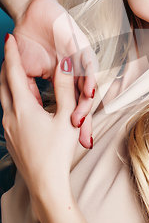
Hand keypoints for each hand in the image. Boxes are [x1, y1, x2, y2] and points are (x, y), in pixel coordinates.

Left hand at [0, 34, 86, 207]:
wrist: (45, 184)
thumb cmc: (59, 152)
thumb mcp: (67, 117)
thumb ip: (65, 88)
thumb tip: (65, 65)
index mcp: (23, 108)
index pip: (13, 73)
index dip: (12, 54)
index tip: (10, 38)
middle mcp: (10, 116)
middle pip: (2, 83)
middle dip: (5, 65)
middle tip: (10, 51)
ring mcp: (8, 128)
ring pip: (3, 97)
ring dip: (7, 82)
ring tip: (14, 72)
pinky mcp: (11, 138)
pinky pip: (7, 110)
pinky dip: (12, 97)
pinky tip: (22, 101)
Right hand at [13, 0, 98, 148]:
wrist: (32, 13)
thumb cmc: (30, 42)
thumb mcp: (28, 72)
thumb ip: (33, 89)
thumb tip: (35, 112)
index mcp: (66, 81)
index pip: (71, 106)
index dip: (72, 124)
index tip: (72, 146)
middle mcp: (77, 73)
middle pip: (84, 101)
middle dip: (84, 120)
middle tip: (82, 139)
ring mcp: (81, 60)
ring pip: (88, 85)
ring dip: (85, 103)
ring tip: (81, 121)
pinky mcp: (82, 45)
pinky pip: (88, 63)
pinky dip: (88, 77)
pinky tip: (87, 91)